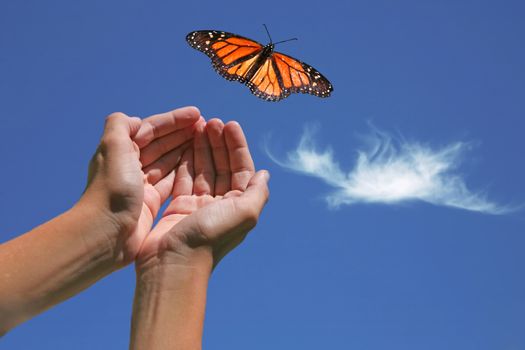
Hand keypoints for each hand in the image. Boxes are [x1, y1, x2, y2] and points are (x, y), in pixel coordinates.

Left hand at [79, 106, 199, 263]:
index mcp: (121, 150)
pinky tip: (198, 165)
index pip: (151, 129)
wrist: (105, 234)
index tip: (196, 113)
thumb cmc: (111, 191)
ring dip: (185, 149)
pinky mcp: (150, 203)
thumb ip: (120, 125)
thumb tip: (136, 120)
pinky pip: (171, 181)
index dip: (173, 120)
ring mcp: (141, 185)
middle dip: (182, 133)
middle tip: (206, 125)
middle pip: (161, 144)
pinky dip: (183, 171)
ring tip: (205, 141)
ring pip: (168, 161)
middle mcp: (130, 165)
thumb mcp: (113, 148)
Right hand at [135, 118, 269, 271]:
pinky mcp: (180, 207)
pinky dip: (185, 161)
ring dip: (202, 148)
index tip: (229, 124)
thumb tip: (265, 174)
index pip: (241, 169)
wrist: (173, 263)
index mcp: (239, 205)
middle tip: (211, 121)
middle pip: (222, 166)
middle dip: (218, 143)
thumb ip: (257, 193)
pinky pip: (184, 178)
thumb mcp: (244, 213)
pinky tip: (184, 145)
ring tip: (198, 126)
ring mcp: (200, 206)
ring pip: (203, 170)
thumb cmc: (209, 237)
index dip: (237, 146)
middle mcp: (221, 205)